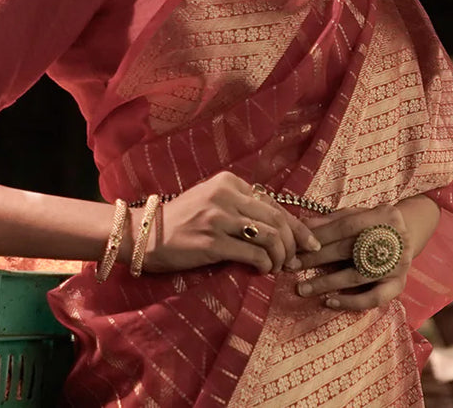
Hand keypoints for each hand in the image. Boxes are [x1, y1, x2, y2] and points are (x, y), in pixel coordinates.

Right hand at [138, 172, 320, 275]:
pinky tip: (263, 270)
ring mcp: (218, 218)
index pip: (274, 203)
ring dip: (280, 256)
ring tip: (277, 267)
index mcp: (229, 182)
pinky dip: (265, 264)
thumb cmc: (181, 221)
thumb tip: (280, 226)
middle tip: (296, 260)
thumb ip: (242, 207)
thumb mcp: (212, 201)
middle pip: (277, 219)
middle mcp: (226, 195)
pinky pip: (253, 253)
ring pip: (270, 236)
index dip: (296, 226)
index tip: (308, 243)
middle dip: (294, 243)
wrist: (144, 234)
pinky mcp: (212, 243)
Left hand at [293, 203, 413, 310]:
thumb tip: (301, 226)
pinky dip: (351, 302)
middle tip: (291, 266)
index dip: (320, 235)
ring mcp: (398, 265)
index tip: (296, 245)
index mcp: (384, 216)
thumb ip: (331, 220)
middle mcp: (394, 240)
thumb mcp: (357, 214)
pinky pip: (374, 298)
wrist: (410, 234)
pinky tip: (330, 302)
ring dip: (327, 283)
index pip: (346, 225)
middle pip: (349, 250)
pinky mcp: (399, 285)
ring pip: (358, 276)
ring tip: (303, 289)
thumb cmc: (375, 223)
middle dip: (316, 259)